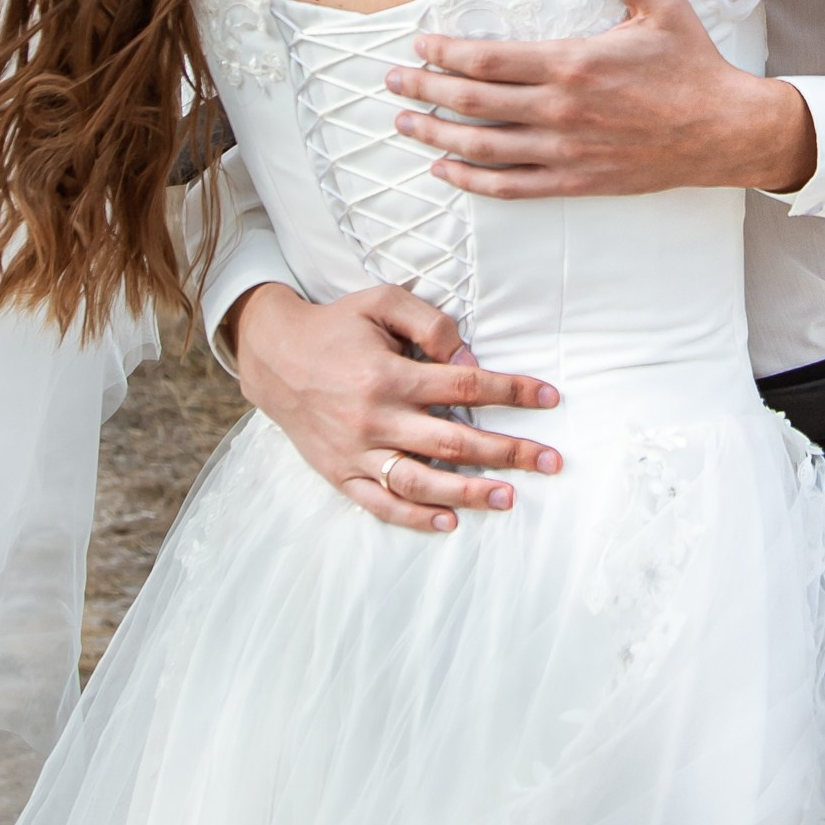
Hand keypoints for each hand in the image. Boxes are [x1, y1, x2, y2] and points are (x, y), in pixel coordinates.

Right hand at [229, 279, 561, 532]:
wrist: (273, 356)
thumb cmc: (336, 325)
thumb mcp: (382, 303)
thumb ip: (430, 325)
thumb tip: (469, 360)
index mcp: (388, 376)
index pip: (465, 387)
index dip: (513, 391)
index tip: (550, 397)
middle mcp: (374, 418)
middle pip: (453, 442)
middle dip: (508, 453)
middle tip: (551, 461)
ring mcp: (355, 451)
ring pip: (419, 482)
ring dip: (468, 493)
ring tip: (510, 498)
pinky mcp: (339, 473)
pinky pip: (379, 504)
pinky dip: (414, 517)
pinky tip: (449, 522)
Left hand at [387, 0, 816, 200]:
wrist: (726, 130)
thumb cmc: (692, 64)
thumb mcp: (660, 2)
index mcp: (572, 63)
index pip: (487, 59)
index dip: (445, 52)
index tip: (419, 44)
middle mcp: (560, 110)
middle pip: (472, 103)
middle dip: (424, 89)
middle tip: (392, 80)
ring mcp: (565, 150)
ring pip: (482, 148)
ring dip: (435, 136)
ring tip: (405, 121)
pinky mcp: (576, 180)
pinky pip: (510, 186)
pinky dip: (470, 181)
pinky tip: (444, 171)